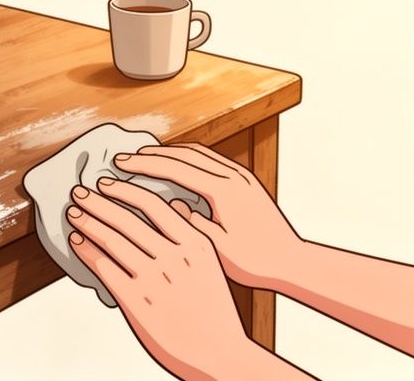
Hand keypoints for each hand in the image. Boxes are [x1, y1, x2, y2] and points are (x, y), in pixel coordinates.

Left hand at [67, 178, 253, 379]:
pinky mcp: (135, 300)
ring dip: (87, 222)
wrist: (220, 353)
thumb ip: (192, 234)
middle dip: (97, 201)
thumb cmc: (214, 309)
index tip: (106, 182)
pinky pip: (104, 266)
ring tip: (74, 213)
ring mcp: (154, 278)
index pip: (153, 204)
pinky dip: (86, 250)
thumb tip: (176, 204)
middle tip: (79, 191)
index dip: (124, 189)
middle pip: (127, 218)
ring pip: (111, 239)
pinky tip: (78, 242)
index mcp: (196, 243)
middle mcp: (174, 257)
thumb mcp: (211, 264)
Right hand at [113, 143, 303, 289]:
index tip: (120, 164)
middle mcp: (233, 177)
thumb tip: (172, 202)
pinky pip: (210, 159)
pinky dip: (187, 157)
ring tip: (144, 157)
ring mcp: (241, 176)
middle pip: (183, 155)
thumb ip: (192, 222)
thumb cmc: (257, 261)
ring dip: (168, 153)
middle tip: (123, 158)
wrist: (293, 262)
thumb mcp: (217, 247)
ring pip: (197, 153)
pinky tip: (176, 165)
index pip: (175, 169)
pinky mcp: (245, 181)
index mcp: (224, 191)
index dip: (144, 165)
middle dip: (150, 155)